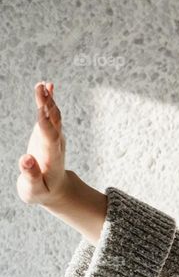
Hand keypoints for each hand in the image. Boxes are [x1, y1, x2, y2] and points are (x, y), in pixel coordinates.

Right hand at [18, 81, 71, 206]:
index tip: (41, 111)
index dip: (46, 125)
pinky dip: (49, 100)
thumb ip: (30, 175)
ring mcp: (54, 138)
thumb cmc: (41, 192)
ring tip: (42, 85)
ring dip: (48, 100)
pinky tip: (48, 85)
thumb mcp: (34, 190)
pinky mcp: (49, 133)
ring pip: (53, 116)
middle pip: (53, 123)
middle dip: (47, 107)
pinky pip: (50, 115)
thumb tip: (25, 159)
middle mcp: (56, 145)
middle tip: (41, 89)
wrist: (56, 189)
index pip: (50, 139)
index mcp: (52, 158)